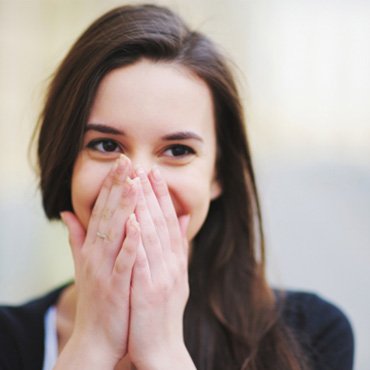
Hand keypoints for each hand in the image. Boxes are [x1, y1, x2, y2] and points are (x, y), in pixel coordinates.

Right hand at [58, 155, 138, 368]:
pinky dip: (128, 243)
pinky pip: (123, 262)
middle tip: (127, 160)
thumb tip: (67, 212)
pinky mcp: (114, 287)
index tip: (122, 163)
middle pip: (107, 214)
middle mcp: (95, 254)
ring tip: (134, 182)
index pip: (102, 209)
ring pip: (114, 233)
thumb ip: (77, 237)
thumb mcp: (84, 264)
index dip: (111, 185)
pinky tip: (135, 225)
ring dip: (123, 208)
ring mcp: (104, 269)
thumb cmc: (97, 296)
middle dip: (118, 186)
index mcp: (92, 247)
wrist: (96, 337)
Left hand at [128, 166, 194, 369]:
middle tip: (146, 168)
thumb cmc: (162, 310)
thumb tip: (181, 221)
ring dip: (146, 209)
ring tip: (138, 184)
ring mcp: (162, 276)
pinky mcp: (149, 291)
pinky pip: (142, 261)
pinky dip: (138, 240)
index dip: (162, 197)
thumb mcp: (175, 276)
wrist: (161, 348)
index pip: (169, 221)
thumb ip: (178, 247)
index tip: (154, 174)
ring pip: (153, 235)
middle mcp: (172, 264)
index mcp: (175, 260)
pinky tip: (132, 221)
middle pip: (162, 223)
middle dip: (153, 194)